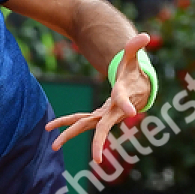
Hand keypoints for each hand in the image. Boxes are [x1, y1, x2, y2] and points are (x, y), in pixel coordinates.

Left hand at [45, 31, 152, 164]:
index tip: (132, 112)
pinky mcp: (96, 117)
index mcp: (122, 98)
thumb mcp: (133, 59)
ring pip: (85, 126)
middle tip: (96, 157)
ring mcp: (103, 116)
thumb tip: (144, 36)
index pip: (123, 102)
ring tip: (53, 146)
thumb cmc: (133, 74)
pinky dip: (66, 124)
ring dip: (70, 134)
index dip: (126, 104)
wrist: (136, 92)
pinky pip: (78, 121)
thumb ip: (135, 47)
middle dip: (98, 141)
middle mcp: (112, 112)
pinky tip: (50, 127)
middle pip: (102, 127)